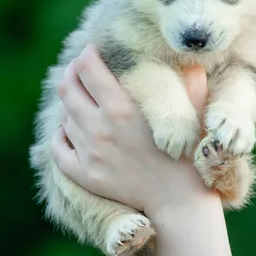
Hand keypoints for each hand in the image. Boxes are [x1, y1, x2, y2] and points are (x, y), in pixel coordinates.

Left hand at [51, 46, 208, 255]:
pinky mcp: (85, 175)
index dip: (87, 54)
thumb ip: (191, 80)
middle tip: (82, 69)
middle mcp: (99, 128)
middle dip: (73, 73)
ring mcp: (89, 154)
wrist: (180, 205)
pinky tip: (70, 129)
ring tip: (85, 100)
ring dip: (72, 103)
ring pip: (65, 116)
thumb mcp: (196, 112)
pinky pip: (59, 148)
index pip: (88, 68)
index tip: (94, 51)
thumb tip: (191, 57)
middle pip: (68, 88)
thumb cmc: (192, 155)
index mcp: (122, 108)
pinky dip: (61, 134)